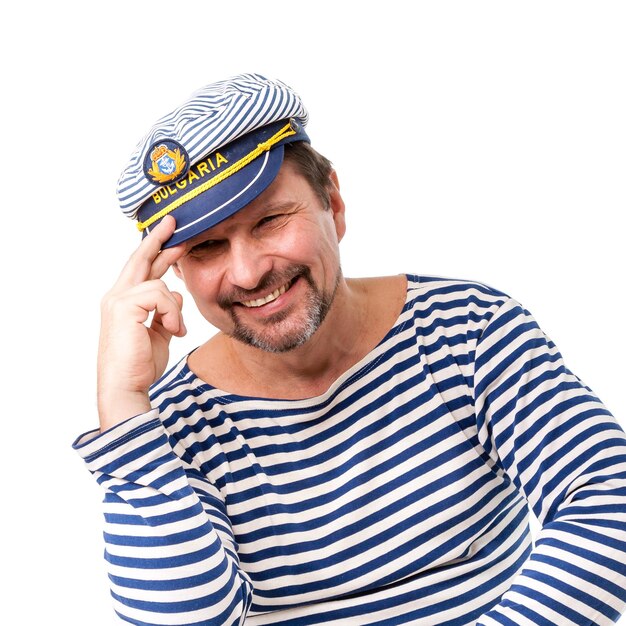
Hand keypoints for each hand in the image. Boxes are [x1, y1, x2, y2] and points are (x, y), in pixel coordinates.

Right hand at [97, 216, 186, 431]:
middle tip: (174, 221)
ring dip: (175, 309)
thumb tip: (176, 294)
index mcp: (123, 302)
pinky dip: (173, 314)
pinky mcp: (124, 307)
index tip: (171, 236)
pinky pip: (162, 296)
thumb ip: (166, 311)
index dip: (155, 250)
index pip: (140, 269)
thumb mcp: (159, 332)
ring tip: (174, 330)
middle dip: (158, 239)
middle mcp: (116, 296)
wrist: (126, 386)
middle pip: (140, 260)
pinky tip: (172, 331)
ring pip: (159, 284)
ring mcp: (117, 301)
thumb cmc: (140, 364)